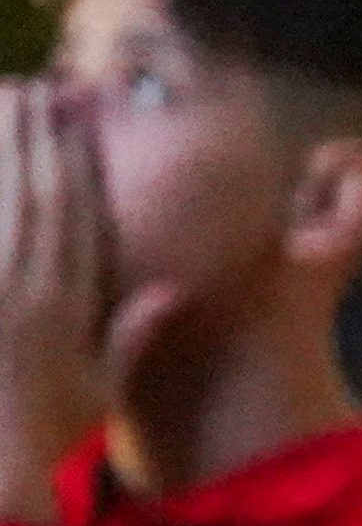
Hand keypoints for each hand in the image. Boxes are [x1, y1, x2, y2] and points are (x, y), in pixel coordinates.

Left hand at [0, 82, 112, 525]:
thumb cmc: (48, 436)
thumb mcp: (102, 389)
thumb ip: (131, 334)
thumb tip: (176, 289)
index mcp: (64, 307)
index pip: (73, 216)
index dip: (73, 160)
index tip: (70, 117)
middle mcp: (21, 291)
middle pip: (28, 197)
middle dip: (26, 138)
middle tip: (22, 89)